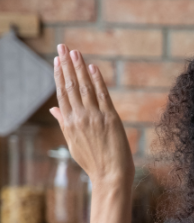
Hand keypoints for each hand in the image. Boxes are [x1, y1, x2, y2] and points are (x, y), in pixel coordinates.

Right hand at [49, 44, 133, 188]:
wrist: (110, 176)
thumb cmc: (94, 161)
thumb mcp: (73, 142)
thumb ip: (64, 122)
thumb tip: (53, 108)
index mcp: (69, 122)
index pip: (62, 93)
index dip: (59, 75)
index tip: (56, 60)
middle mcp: (79, 117)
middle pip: (70, 86)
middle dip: (66, 65)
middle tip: (62, 47)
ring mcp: (94, 117)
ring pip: (84, 88)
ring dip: (79, 68)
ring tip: (75, 52)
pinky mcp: (110, 119)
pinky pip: (102, 95)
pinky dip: (97, 81)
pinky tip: (92, 68)